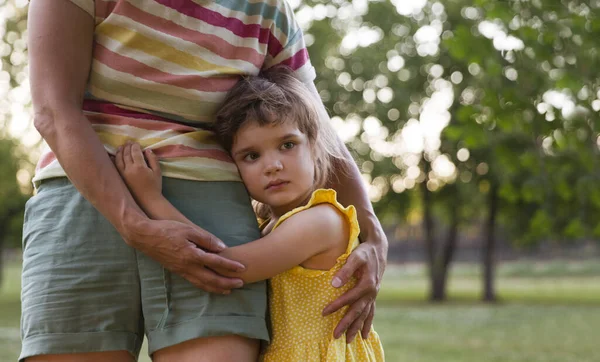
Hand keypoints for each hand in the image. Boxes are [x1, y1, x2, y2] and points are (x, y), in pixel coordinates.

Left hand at [115, 142, 162, 208]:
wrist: (147, 200)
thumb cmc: (155, 186)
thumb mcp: (157, 172)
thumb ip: (153, 159)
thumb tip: (147, 150)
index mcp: (140, 166)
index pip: (135, 152)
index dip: (135, 146)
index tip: (135, 142)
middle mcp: (129, 169)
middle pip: (126, 154)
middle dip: (127, 147)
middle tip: (128, 142)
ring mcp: (123, 174)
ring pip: (119, 159)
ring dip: (120, 151)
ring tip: (121, 147)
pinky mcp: (121, 178)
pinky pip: (115, 167)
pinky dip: (114, 160)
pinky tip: (113, 156)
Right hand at [123, 216, 246, 293]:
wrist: (144, 236)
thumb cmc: (166, 229)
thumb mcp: (188, 229)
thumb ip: (206, 239)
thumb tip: (222, 248)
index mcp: (192, 255)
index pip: (216, 263)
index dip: (231, 266)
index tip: (242, 268)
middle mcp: (187, 266)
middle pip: (212, 279)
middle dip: (227, 283)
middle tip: (241, 283)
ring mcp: (181, 270)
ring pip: (202, 284)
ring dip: (217, 288)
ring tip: (229, 290)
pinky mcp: (177, 270)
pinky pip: (194, 282)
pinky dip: (205, 286)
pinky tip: (210, 286)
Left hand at [323, 241, 385, 342]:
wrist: (378, 249)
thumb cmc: (364, 252)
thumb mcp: (355, 257)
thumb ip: (345, 270)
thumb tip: (334, 284)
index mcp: (367, 283)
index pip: (349, 298)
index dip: (337, 305)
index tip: (324, 312)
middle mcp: (372, 292)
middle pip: (357, 311)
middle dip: (346, 324)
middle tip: (335, 335)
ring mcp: (373, 295)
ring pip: (365, 315)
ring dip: (357, 328)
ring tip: (349, 340)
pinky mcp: (373, 295)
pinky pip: (371, 313)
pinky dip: (367, 324)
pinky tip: (365, 334)